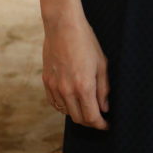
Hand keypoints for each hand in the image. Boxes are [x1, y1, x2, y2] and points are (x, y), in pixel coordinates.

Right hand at [43, 14, 109, 129]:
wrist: (63, 26)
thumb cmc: (86, 41)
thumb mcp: (102, 63)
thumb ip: (104, 88)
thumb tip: (104, 108)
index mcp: (84, 86)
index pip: (92, 117)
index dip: (101, 125)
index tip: (106, 125)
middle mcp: (67, 91)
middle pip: (79, 119)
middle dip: (90, 122)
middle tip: (99, 118)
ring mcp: (54, 87)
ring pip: (66, 112)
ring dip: (77, 114)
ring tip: (87, 107)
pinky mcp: (46, 82)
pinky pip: (54, 103)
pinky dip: (64, 106)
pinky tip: (72, 101)